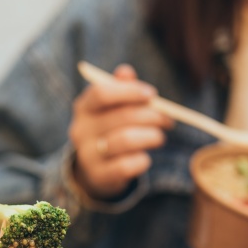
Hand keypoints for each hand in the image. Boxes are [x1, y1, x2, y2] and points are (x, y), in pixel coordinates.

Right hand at [69, 64, 173, 199]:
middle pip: (122, 116)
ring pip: (126, 140)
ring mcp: (87, 155)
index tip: (152, 94)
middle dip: (152, 116)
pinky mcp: (99, 176)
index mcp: (83, 108)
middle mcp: (81, 130)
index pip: (102, 93)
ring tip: (159, 137)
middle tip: (167, 119)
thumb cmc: (109, 130)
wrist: (93, 171)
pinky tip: (145, 158)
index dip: (130, 91)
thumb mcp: (111, 108)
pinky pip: (127, 165)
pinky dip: (142, 160)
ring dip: (151, 136)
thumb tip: (125, 72)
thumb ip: (119, 88)